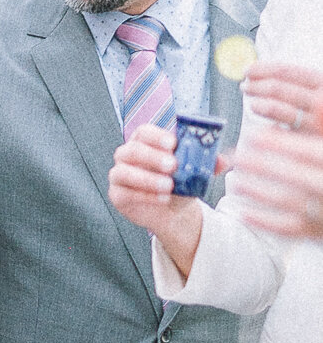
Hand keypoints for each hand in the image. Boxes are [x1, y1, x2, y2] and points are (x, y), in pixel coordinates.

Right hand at [108, 124, 204, 263]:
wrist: (173, 211)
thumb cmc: (181, 183)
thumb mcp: (196, 172)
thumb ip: (208, 164)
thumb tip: (225, 159)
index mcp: (145, 142)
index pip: (143, 132)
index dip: (156, 136)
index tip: (173, 144)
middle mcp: (127, 155)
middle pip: (131, 150)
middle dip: (152, 157)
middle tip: (172, 166)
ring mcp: (119, 175)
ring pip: (123, 172)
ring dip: (147, 178)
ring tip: (168, 186)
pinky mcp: (117, 194)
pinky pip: (124, 193)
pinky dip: (144, 196)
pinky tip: (161, 199)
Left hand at [229, 97, 322, 238]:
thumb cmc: (321, 172)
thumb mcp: (319, 149)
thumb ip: (303, 140)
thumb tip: (270, 126)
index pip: (308, 152)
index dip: (279, 143)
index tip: (253, 135)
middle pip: (295, 175)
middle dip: (262, 165)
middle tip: (236, 156)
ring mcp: (322, 214)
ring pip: (288, 203)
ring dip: (257, 191)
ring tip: (235, 181)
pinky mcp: (314, 234)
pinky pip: (286, 229)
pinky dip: (262, 220)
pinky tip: (242, 210)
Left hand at [243, 60, 322, 130]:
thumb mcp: (322, 90)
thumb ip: (305, 83)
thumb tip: (268, 72)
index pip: (287, 71)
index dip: (264, 68)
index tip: (248, 69)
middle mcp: (320, 100)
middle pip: (278, 88)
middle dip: (256, 84)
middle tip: (244, 85)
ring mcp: (314, 121)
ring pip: (276, 108)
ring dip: (257, 100)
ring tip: (249, 97)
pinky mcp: (308, 139)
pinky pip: (280, 127)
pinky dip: (266, 117)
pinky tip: (258, 112)